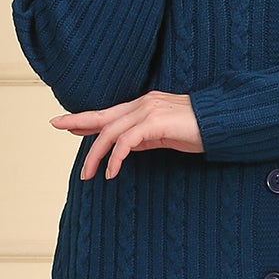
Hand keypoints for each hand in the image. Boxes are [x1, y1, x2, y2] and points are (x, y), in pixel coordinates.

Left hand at [50, 91, 203, 179]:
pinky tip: (112, 173)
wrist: (222, 122)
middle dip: (78, 121)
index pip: (109, 112)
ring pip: (111, 132)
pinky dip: (116, 158)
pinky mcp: (155, 123)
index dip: (86, 118)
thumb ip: (143, 138)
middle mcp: (143, 104)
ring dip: (96, 155)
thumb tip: (124, 147)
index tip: (67, 124)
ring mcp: (148, 111)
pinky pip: (127, 142)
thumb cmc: (198, 130)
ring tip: (88, 174)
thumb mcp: (164, 136)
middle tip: (56, 125)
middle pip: (103, 115)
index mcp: (144, 105)